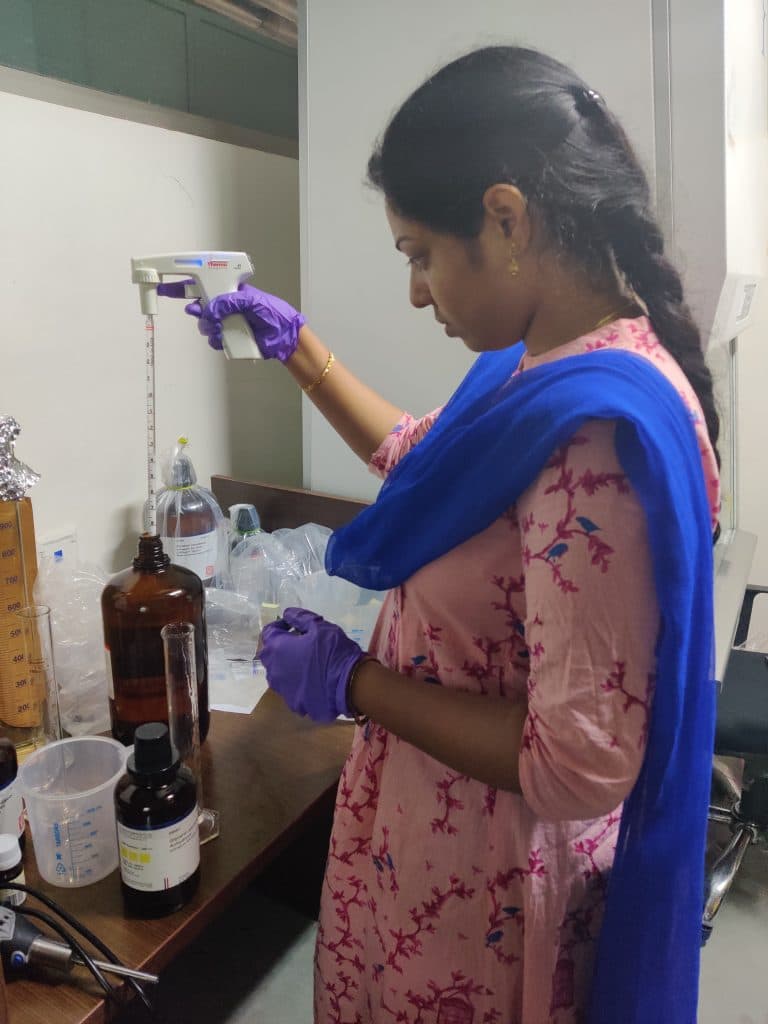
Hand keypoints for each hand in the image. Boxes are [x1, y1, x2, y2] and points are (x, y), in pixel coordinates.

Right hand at [156, 281, 304, 359]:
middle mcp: (224, 307)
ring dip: (209, 327)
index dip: (181, 285)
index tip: (164, 287)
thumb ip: (228, 302)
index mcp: (228, 292)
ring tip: (223, 327)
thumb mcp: (251, 300)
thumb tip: (209, 309)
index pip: (201, 284)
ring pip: (204, 325)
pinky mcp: (228, 338)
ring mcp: (225, 323)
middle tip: (199, 312)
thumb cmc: (272, 313)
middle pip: (197, 306)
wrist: (283, 337)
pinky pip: (213, 340)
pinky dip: (217, 340)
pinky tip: (227, 337)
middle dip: (196, 310)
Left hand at [260, 607, 364, 722]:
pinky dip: (296, 682)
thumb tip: (287, 613)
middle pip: (269, 654)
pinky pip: (290, 689)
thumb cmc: (333, 651)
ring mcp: (282, 689)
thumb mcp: (320, 626)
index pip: (268, 632)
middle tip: (297, 642)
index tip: (292, 624)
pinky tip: (311, 680)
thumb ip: (300, 618)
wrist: (348, 685)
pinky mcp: (294, 703)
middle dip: (279, 646)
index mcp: (277, 648)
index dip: (279, 625)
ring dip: (285, 665)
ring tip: (303, 662)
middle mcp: (274, 670)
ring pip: (277, 674)